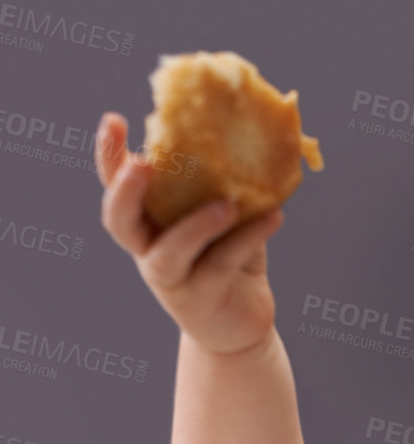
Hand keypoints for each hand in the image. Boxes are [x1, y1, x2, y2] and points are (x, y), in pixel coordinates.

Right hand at [95, 110, 284, 355]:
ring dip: (194, 226)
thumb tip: (251, 129)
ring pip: (169, 253)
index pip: (115, 186)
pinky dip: (249, 238)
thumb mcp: (223, 217)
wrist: (241, 324)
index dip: (109, 156)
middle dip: (125, 192)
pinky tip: (275, 217)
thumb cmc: (229, 260)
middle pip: (120, 222)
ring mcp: (172, 280)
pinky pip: (222, 264)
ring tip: (227, 203)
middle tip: (140, 164)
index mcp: (147, 223)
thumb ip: (221, 183)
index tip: (114, 119)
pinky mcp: (202, 300)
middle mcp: (149, 251)